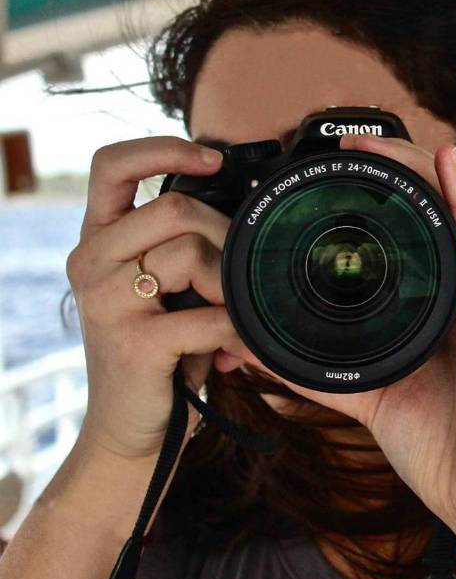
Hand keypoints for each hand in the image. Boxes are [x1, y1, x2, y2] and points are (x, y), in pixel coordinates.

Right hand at [67, 137, 250, 459]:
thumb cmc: (158, 352)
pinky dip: (237, 328)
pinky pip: (209, 314)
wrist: (131, 429)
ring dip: (230, 282)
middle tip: (239, 270)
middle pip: (174, 209)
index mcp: (99, 242)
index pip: (112, 166)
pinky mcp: (132, 343)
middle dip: (224, 234)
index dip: (164, 149)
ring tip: (232, 310)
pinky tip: (237, 348)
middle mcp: (91, 262)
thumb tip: (242, 213)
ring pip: (189, 252)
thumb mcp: (163, 290)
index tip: (213, 159)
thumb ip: (182, 248)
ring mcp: (106, 302)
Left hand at [235, 133, 455, 554]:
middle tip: (350, 142)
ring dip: (426, 173)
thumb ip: (320, 370)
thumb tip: (257, 349)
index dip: (388, 190)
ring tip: (384, 143)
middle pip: (445, 209)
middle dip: (400, 168)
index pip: (425, 230)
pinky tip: (450, 173)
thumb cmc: (445, 450)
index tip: (338, 166)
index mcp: (446, 308)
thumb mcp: (370, 397)